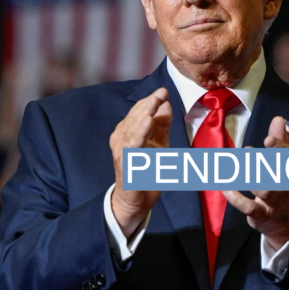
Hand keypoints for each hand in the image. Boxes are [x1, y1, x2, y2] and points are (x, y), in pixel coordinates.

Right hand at [109, 87, 171, 236]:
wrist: (136, 200)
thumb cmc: (147, 170)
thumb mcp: (158, 143)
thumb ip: (162, 125)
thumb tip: (167, 103)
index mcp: (128, 131)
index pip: (139, 111)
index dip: (151, 100)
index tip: (164, 90)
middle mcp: (121, 138)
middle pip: (135, 116)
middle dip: (149, 103)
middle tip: (161, 92)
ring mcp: (122, 150)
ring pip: (132, 128)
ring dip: (143, 114)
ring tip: (154, 102)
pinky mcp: (125, 163)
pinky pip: (133, 145)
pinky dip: (140, 133)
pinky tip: (148, 123)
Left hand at [223, 116, 288, 249]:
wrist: (287, 221)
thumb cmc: (282, 185)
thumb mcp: (284, 163)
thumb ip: (280, 141)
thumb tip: (278, 119)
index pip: (288, 157)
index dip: (279, 148)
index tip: (268, 139)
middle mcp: (285, 186)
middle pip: (276, 173)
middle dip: (261, 162)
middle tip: (246, 151)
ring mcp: (274, 202)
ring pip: (262, 190)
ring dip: (247, 177)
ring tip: (233, 165)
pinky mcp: (261, 214)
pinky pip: (248, 206)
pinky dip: (236, 197)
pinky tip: (225, 186)